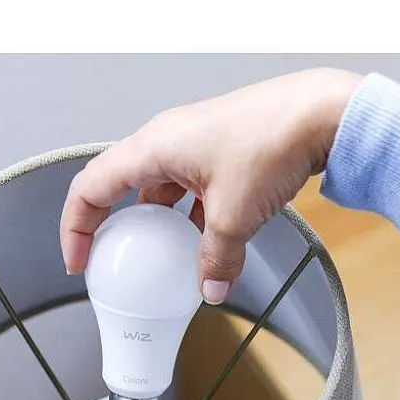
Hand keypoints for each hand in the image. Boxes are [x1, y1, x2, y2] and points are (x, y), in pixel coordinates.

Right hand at [59, 67, 361, 303]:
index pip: (91, 187)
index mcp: (153, 146)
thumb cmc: (272, 140)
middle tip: (113, 259)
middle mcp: (168, 140)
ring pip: (160, 187)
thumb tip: (209, 286)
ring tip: (162, 257)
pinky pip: (191, 187)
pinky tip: (207, 241)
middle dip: (112, 225)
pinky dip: (190, 216)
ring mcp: (196, 143)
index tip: (80, 261)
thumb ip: (216, 258)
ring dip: (157, 223)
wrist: (323, 113)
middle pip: (120, 185)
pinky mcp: (223, 150)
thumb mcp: (234, 215)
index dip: (76, 227)